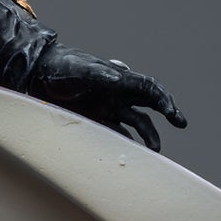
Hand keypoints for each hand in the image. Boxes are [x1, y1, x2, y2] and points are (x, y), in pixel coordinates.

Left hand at [30, 45, 186, 151]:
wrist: (39, 74)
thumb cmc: (61, 66)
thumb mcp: (80, 69)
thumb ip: (98, 74)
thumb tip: (119, 78)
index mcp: (118, 78)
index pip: (149, 88)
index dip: (164, 100)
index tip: (174, 115)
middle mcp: (117, 93)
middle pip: (149, 104)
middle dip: (167, 113)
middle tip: (181, 124)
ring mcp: (108, 106)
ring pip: (136, 122)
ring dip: (147, 135)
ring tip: (155, 150)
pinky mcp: (96, 118)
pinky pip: (117, 132)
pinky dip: (126, 142)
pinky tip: (131, 154)